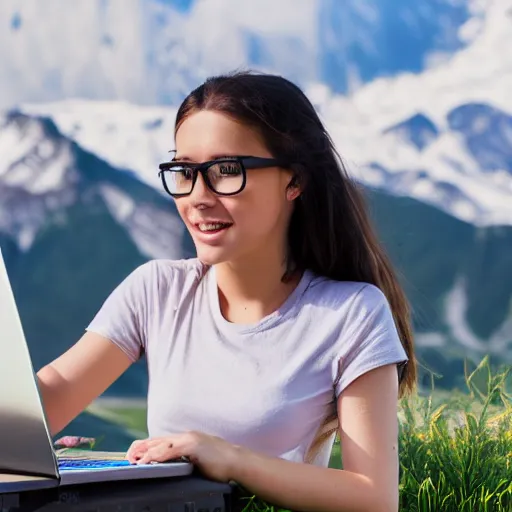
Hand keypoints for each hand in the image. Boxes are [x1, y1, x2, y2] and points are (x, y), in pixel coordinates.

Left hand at [125, 431, 239, 482]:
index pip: (161, 440)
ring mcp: (189, 439)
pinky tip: (147, 462)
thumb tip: (175, 466)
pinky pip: (169, 450)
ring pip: (160, 444)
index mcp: (186, 438)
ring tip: (133, 460)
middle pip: (157, 439)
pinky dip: (155, 455)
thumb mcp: (199, 458)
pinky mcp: (192, 445)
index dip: (146, 447)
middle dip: (140, 448)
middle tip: (128, 457)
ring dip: (144, 452)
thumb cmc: (220, 463)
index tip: (134, 455)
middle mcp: (185, 435)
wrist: (237, 461)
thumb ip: (186, 458)